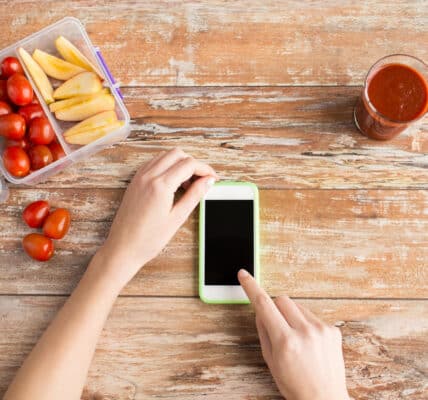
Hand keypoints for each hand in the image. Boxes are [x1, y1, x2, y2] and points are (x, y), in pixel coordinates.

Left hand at [98, 148, 216, 288]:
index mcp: (160, 185)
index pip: (189, 164)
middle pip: (178, 154)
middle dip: (193, 163)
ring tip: (188, 183)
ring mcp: (139, 177)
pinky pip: (154, 163)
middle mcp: (148, 176)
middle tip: (202, 180)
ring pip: (165, 155)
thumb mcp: (177, 218)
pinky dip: (167, 166)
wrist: (123, 248)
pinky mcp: (135, 181)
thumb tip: (208, 181)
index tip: (213, 178)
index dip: (205, 169)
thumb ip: (195, 195)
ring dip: (180, 163)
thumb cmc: (148, 239)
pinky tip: (173, 183)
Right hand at [238, 270, 348, 399]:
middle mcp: (304, 332)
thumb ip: (263, 331)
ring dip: (292, 316)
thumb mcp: (270, 361)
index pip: (263, 304)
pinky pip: (312, 316)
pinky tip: (308, 342)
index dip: (251, 287)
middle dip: (275, 308)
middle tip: (276, 325)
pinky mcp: (332, 330)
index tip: (244, 275)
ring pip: (297, 306)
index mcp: (285, 341)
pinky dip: (306, 324)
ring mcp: (321, 330)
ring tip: (295, 338)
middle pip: (282, 299)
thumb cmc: (295, 385)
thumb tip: (260, 311)